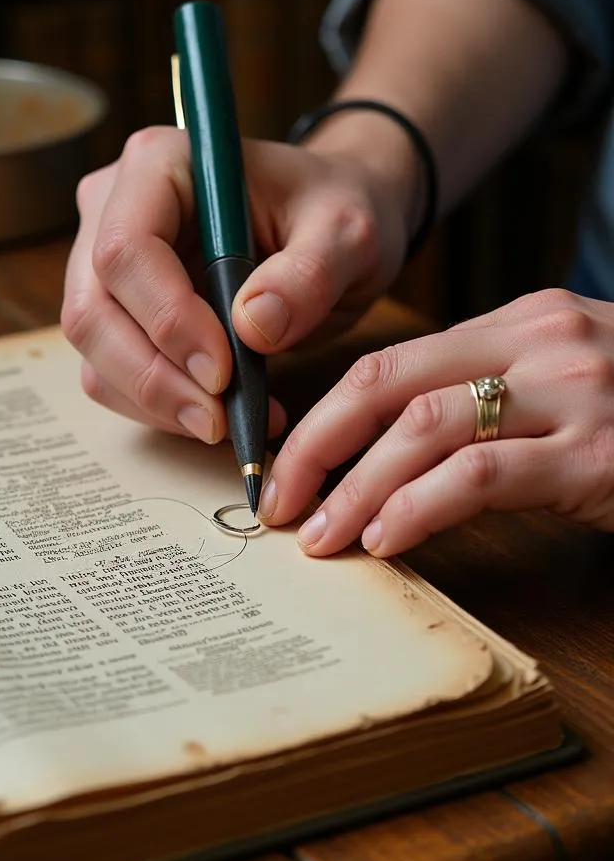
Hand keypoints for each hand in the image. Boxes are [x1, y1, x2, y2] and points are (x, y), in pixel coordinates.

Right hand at [61, 124, 414, 442]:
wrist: (327, 226)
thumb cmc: (332, 210)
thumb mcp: (347, 232)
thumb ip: (310, 274)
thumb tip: (253, 328)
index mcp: (158, 164)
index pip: (126, 250)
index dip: (166, 319)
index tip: (224, 371)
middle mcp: (112, 208)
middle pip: (92, 310)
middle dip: (154, 376)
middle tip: (219, 419)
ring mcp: (103, 264)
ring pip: (95, 352)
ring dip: (155, 401)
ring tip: (229, 419)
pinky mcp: (114, 312)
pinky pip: (110, 374)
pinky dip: (158, 407)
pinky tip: (219, 412)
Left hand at [262, 289, 613, 556]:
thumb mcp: (559, 382)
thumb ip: (480, 395)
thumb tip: (378, 450)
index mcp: (517, 323)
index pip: (386, 363)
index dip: (320, 415)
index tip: (284, 465)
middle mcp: (539, 343)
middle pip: (386, 385)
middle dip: (316, 446)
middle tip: (279, 501)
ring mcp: (572, 394)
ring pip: (423, 430)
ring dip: (357, 488)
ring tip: (323, 535)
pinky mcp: (599, 454)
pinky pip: (481, 475)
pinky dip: (418, 506)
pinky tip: (385, 537)